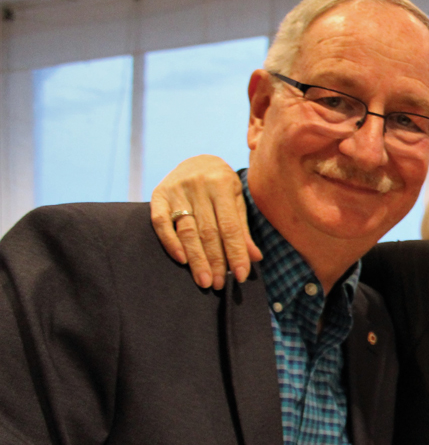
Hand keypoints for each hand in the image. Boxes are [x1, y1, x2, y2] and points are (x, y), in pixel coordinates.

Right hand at [151, 155, 260, 289]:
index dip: (236, 252)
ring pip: (187, 230)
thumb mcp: (237, 201)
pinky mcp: (158, 195)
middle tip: (219, 284)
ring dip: (196, 259)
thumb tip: (255, 258)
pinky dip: (170, 242)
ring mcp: (176, 190)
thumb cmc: (222, 186)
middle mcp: (198, 186)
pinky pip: (161, 222)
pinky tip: (181, 260)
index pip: (230, 226)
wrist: (197, 160)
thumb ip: (242, 228)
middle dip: (215, 261)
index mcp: (222, 184)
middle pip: (208, 231)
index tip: (240, 276)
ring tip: (204, 280)